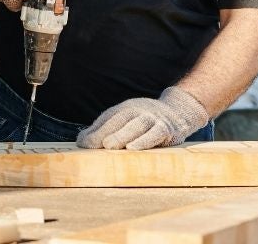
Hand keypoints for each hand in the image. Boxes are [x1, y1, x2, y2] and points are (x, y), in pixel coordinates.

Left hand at [76, 87, 208, 149]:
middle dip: (107, 131)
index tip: (82, 144)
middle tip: (95, 144)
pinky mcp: (167, 129)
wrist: (178, 112)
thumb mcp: (123, 121)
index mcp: (125, 109)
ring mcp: (153, 119)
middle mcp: (138, 111)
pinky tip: (133, 148)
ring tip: (110, 146)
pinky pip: (156, 133)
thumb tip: (80, 141)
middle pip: (122, 119)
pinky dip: (144, 140)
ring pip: (138, 125)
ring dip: (123, 135)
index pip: (108, 118)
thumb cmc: (143, 120)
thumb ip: (102, 130)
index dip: (95, 131)